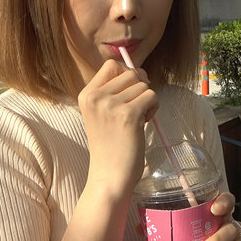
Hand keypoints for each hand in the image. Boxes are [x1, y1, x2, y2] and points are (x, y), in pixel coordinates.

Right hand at [78, 59, 157, 191]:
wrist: (109, 175)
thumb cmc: (110, 145)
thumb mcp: (102, 113)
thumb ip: (114, 91)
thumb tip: (140, 71)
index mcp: (86, 94)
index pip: (111, 65)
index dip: (126, 73)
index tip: (130, 92)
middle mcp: (96, 97)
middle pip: (131, 73)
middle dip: (140, 88)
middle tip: (135, 109)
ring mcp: (111, 105)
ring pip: (143, 85)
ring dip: (147, 100)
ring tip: (137, 120)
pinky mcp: (128, 115)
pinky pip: (152, 96)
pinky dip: (154, 108)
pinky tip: (143, 124)